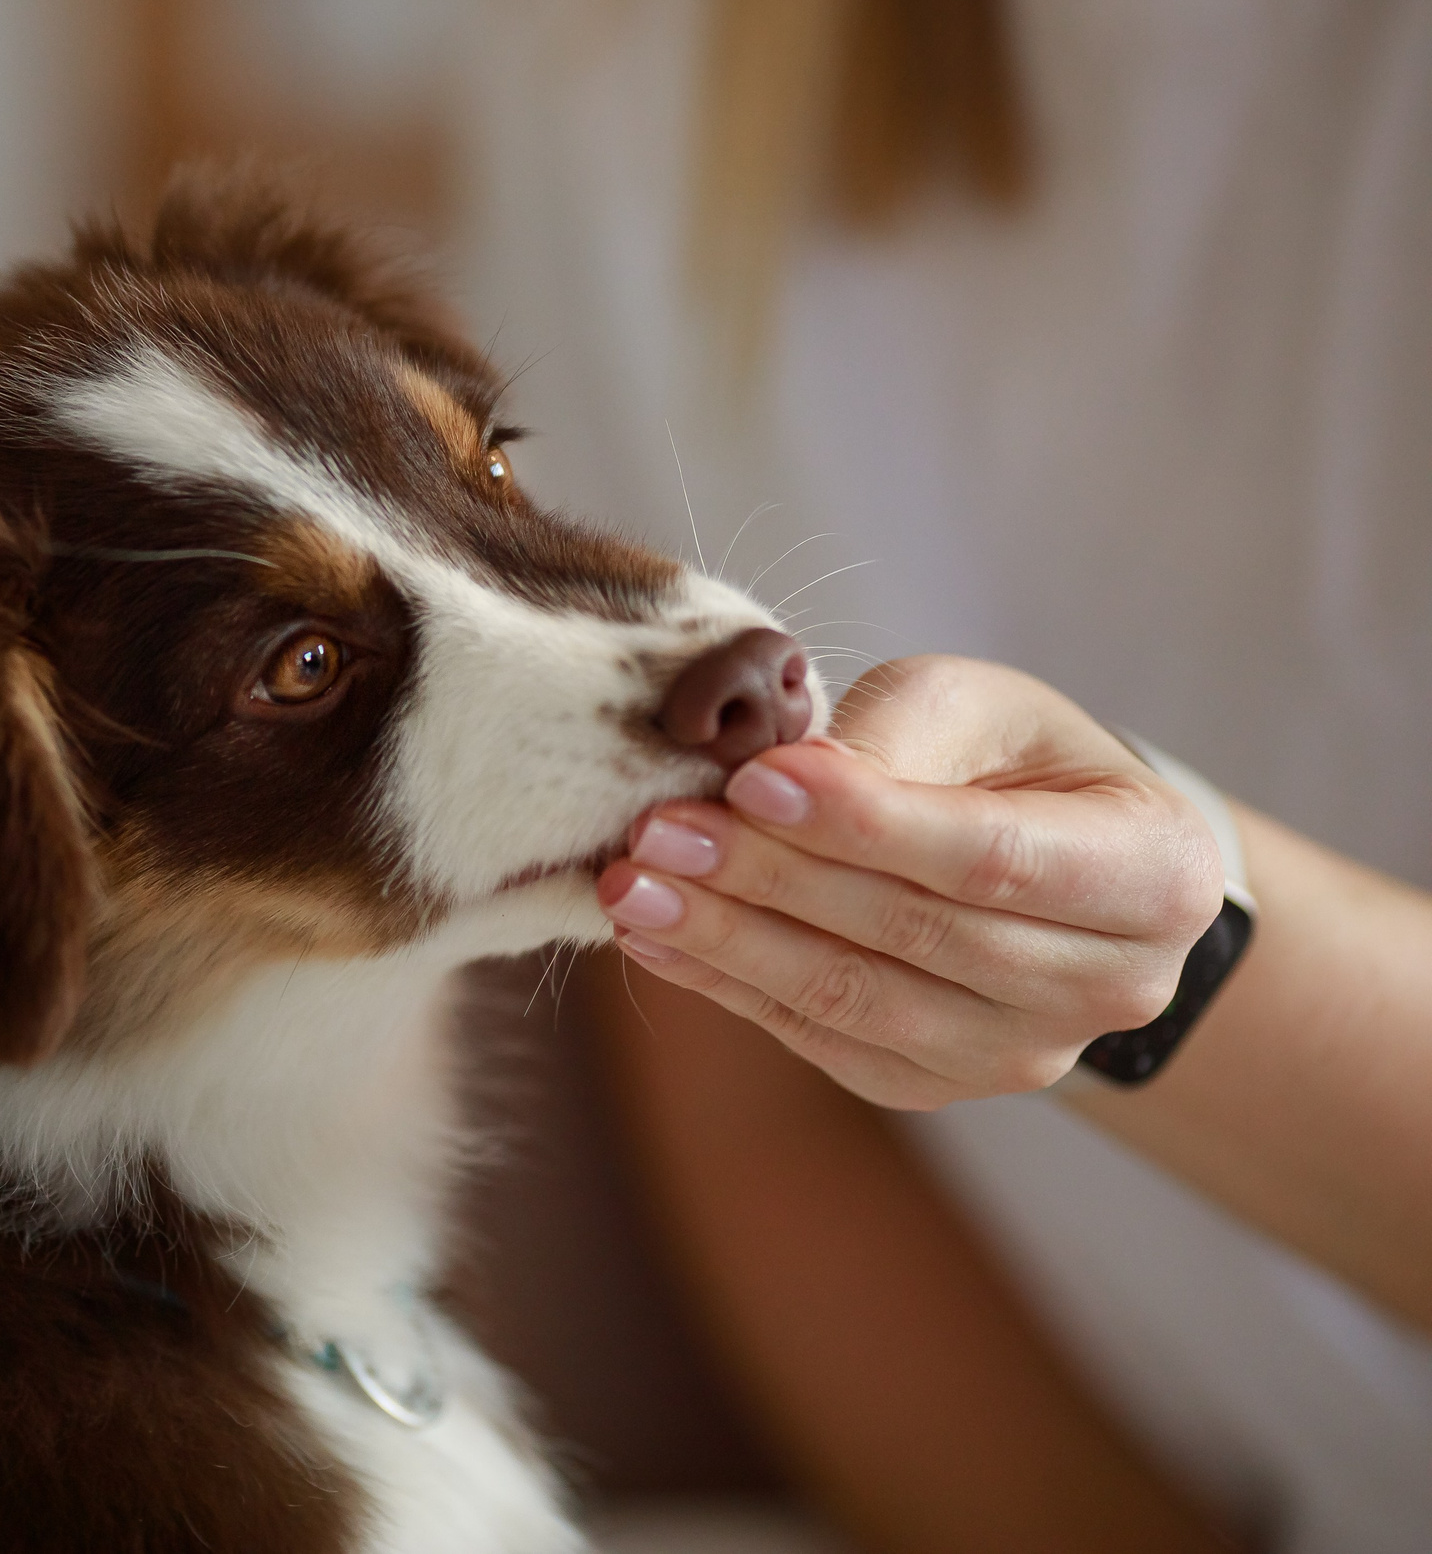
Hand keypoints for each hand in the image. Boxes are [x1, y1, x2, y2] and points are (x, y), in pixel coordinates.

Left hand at [593, 656, 1226, 1108]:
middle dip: (773, 879)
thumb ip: (893, 737)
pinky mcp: (935, 1084)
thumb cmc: (1006, 758)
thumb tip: (776, 779)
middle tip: (659, 831)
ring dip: (731, 942)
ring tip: (634, 886)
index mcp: (1156, 874)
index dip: (867, 822)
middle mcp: (1110, 984)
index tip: (754, 780)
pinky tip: (656, 936)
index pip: (994, 856)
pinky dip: (729, 986)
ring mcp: (1022, 1053)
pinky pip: (821, 1039)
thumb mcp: (974, 706)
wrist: (1041, 856)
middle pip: (917, 934)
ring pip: (860, 1002)